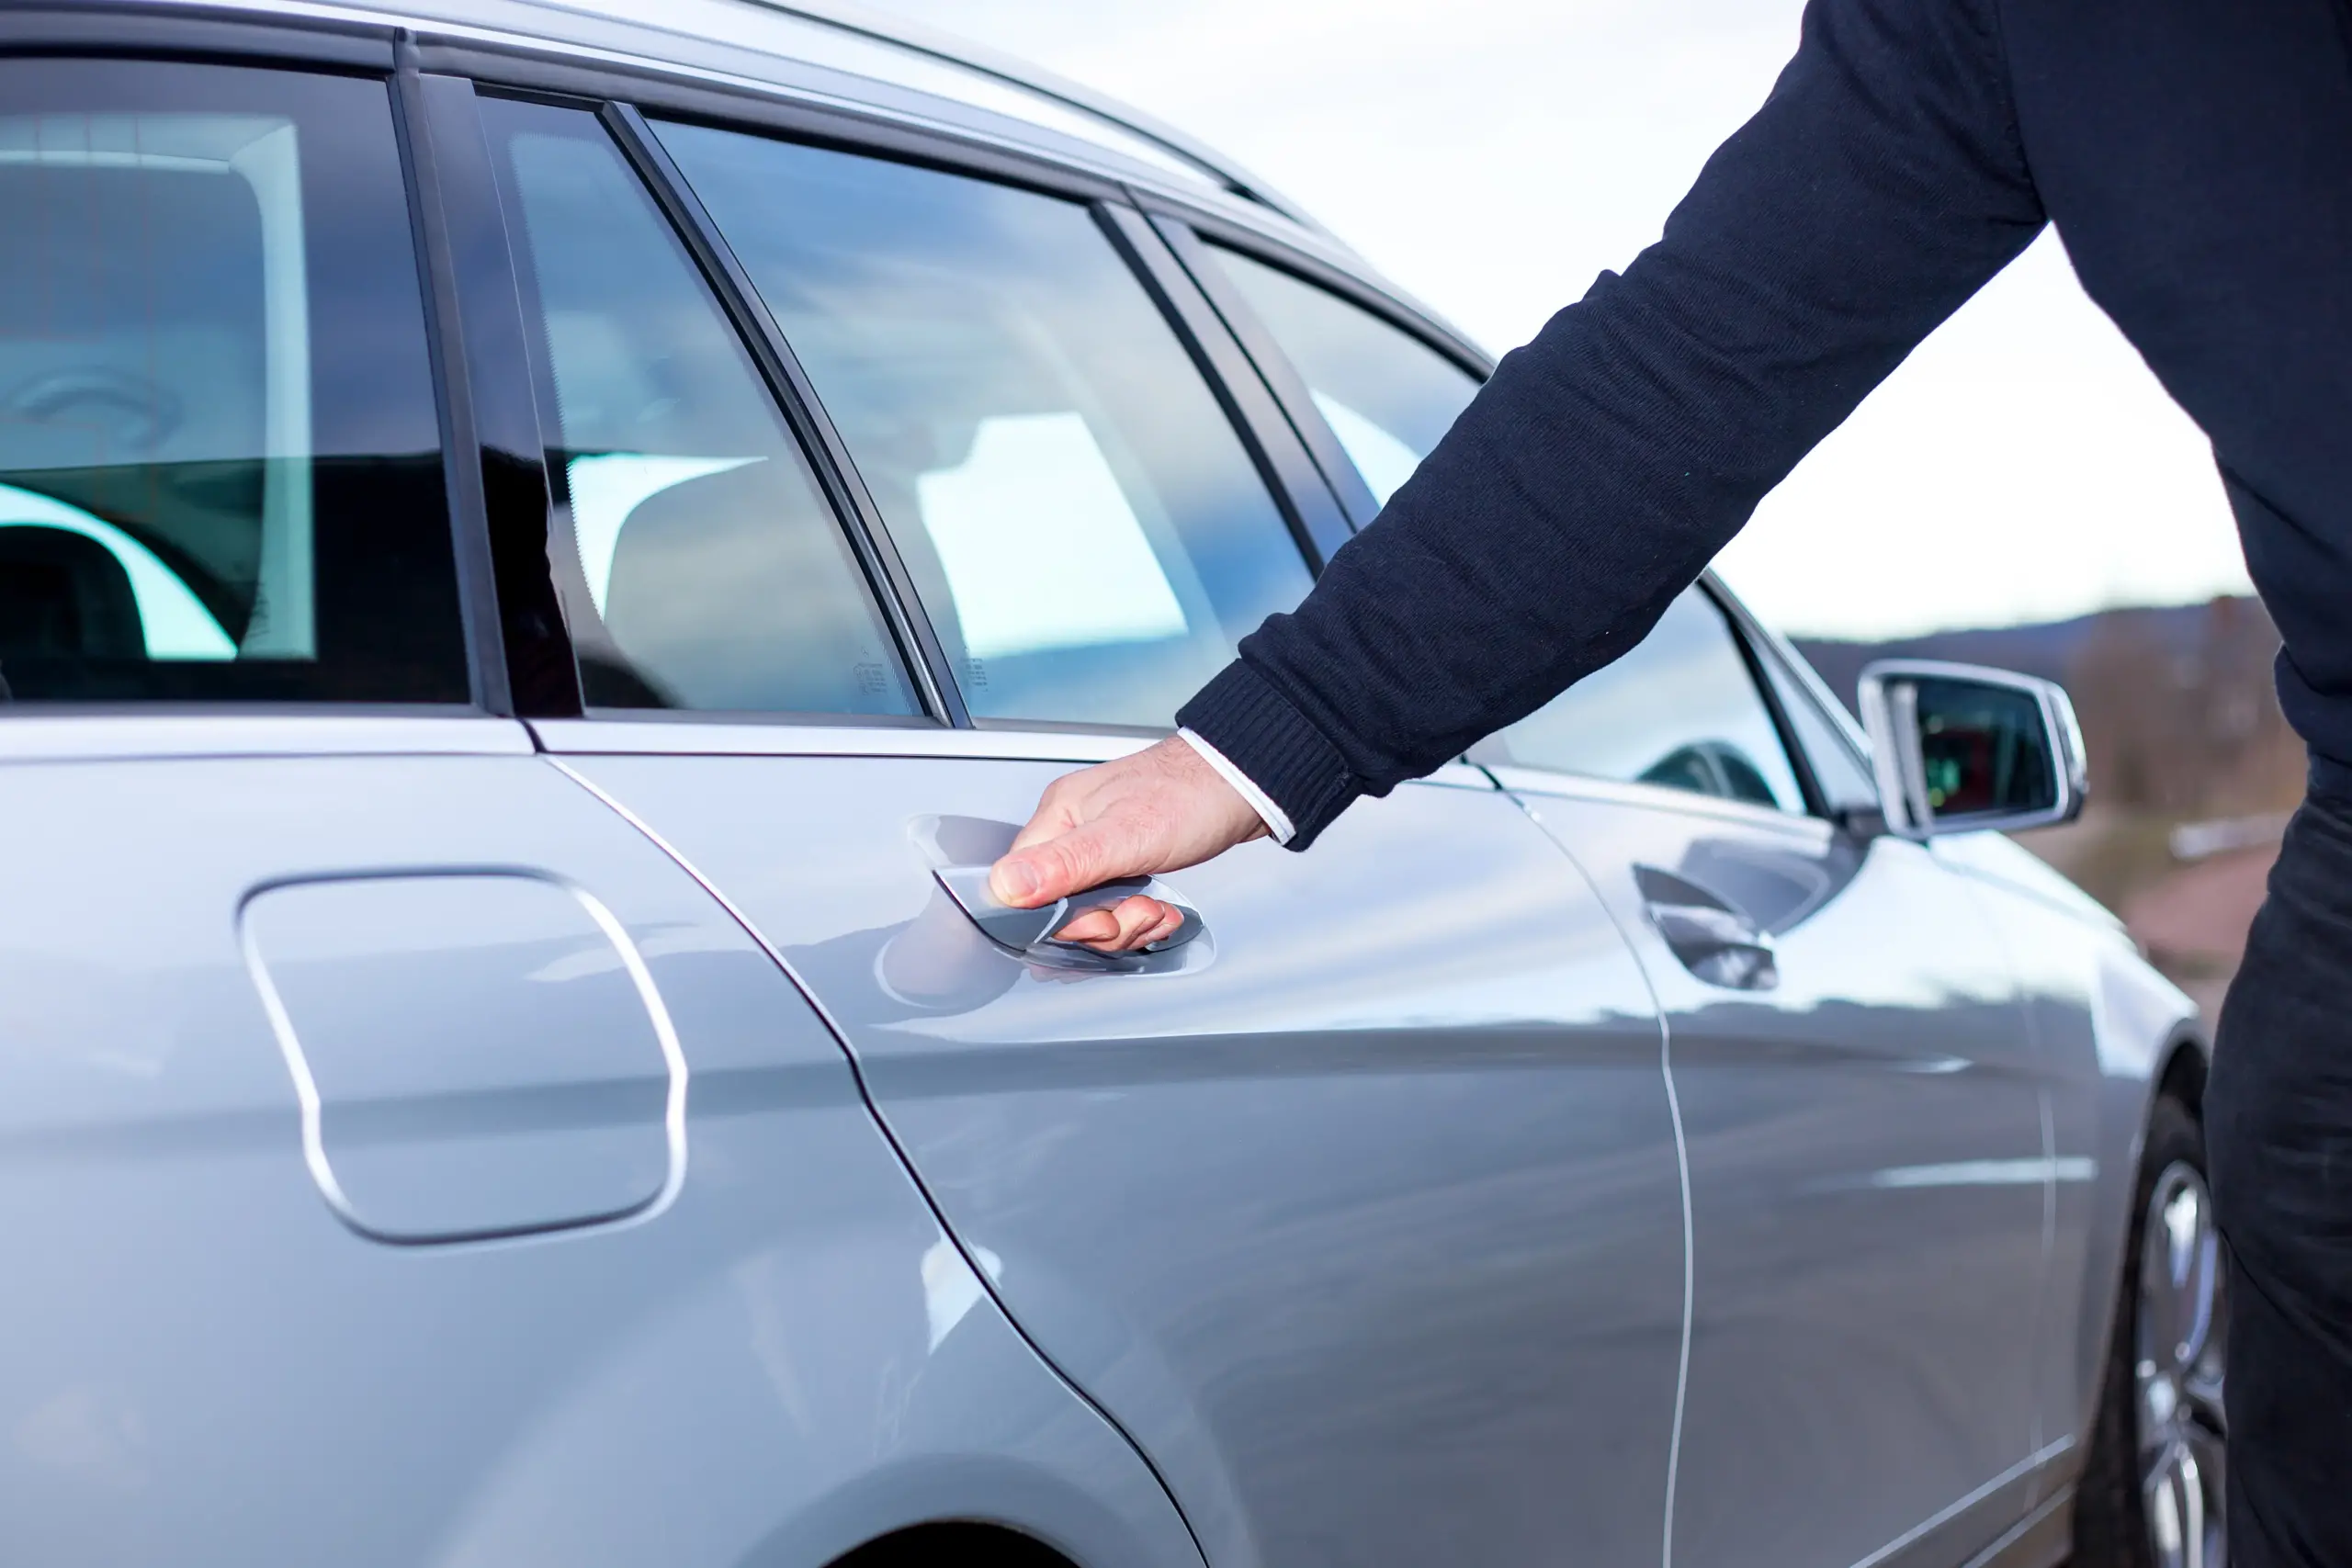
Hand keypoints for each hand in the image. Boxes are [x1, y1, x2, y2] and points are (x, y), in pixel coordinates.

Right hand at [990, 735, 1268, 952]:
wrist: (1247, 784)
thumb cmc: (1193, 795)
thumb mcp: (1124, 836)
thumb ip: (1064, 865)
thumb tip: (1005, 886)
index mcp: (1059, 817)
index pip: (1024, 887)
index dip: (1057, 919)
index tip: (1098, 920)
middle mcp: (1074, 831)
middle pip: (1057, 907)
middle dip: (1101, 924)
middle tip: (1135, 914)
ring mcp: (1102, 846)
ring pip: (1089, 911)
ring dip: (1126, 925)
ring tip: (1154, 912)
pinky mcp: (1129, 859)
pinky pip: (1117, 905)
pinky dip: (1141, 918)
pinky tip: (1162, 912)